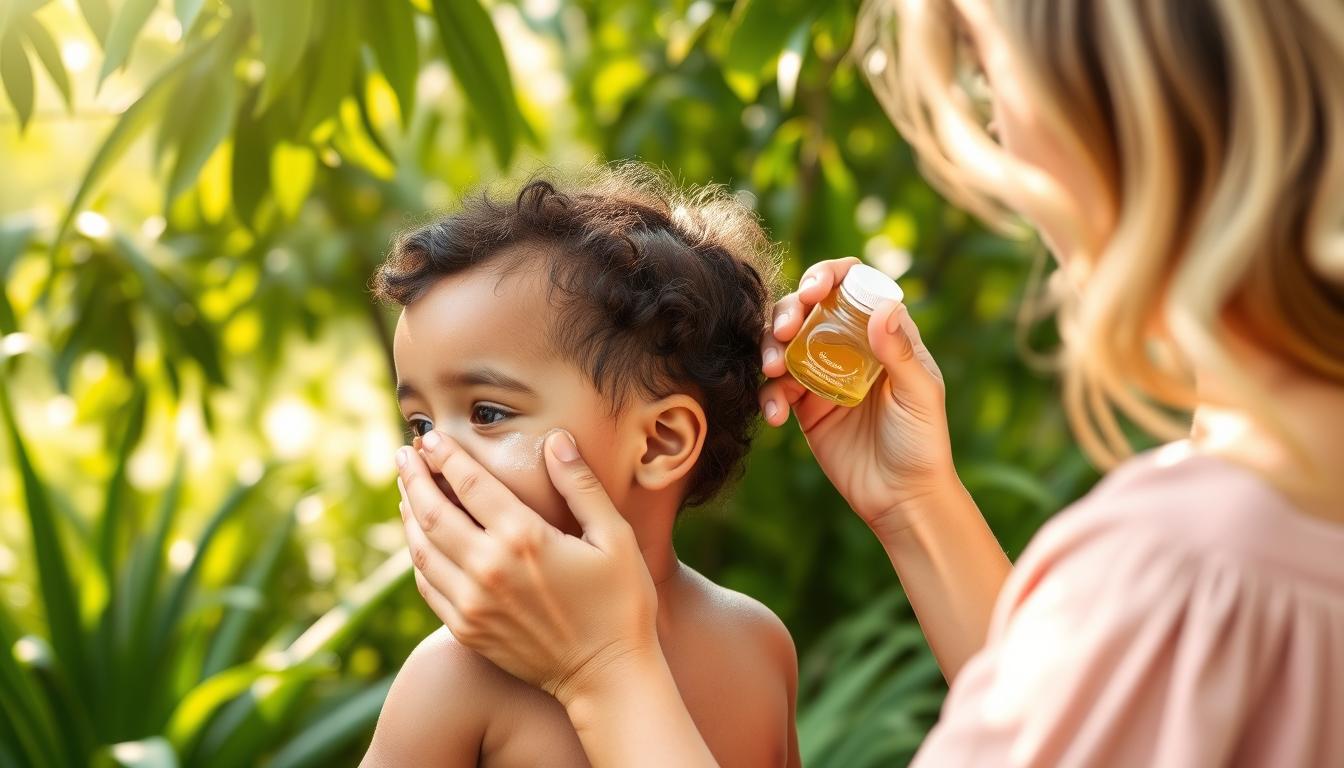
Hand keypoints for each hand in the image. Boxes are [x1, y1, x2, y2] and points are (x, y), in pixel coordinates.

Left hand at [395, 428, 659, 706]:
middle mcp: (488, 569)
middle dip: (414, 478)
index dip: (445, 456)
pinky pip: (428, 586)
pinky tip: (420, 541)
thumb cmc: (621, 602)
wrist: (608, 678)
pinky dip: (417, 557)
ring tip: (406, 491)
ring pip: (422, 550)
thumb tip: (556, 441)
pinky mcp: (467, 630)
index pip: (469, 484)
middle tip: (404, 454)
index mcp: (524, 538)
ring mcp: (472, 604)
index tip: (430, 437)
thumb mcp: (615, 537)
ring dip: (409, 515)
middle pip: (433, 512)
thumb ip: (581, 485)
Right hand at [758, 257, 957, 534]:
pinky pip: (776, 388)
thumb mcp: (920, 395)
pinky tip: (776, 416)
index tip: (814, 290)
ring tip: (773, 370)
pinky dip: (768, 395)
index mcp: (883, 334)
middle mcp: (850, 346)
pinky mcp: (804, 406)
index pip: (854, 285)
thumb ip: (898, 353)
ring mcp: (823, 374)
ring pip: (784, 343)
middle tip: (784, 331)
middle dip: (789, 310)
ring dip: (770, 348)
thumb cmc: (923, 444)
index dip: (829, 275)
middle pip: (809, 308)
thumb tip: (884, 306)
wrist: (902, 499)